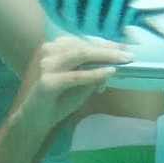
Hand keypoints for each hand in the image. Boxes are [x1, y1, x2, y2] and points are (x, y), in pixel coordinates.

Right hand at [12, 36, 132, 134]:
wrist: (34, 120)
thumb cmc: (57, 101)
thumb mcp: (79, 84)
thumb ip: (92, 72)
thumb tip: (113, 64)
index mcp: (54, 49)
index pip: (82, 42)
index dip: (104, 43)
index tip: (123, 47)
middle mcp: (48, 52)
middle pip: (83, 46)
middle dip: (108, 49)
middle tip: (128, 54)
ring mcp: (46, 66)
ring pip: (81, 55)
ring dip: (105, 57)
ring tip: (123, 61)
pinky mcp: (47, 82)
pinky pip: (76, 76)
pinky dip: (94, 74)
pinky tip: (109, 73)